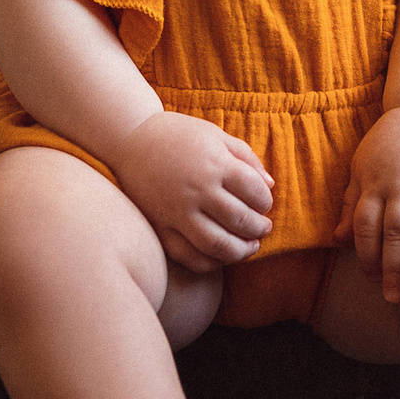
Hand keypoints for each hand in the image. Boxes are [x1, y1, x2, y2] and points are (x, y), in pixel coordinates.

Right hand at [112, 112, 274, 273]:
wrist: (128, 140)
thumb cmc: (178, 135)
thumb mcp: (215, 135)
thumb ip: (247, 158)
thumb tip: (270, 186)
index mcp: (214, 164)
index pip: (254, 191)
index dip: (266, 201)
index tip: (265, 203)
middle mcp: (197, 190)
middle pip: (240, 220)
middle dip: (260, 228)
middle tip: (264, 228)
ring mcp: (177, 212)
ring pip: (218, 245)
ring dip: (242, 250)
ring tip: (250, 245)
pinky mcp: (160, 227)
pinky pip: (189, 256)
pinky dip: (211, 263)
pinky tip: (222, 255)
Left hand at [343, 106, 399, 301]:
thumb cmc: (390, 141)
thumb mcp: (361, 167)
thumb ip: (351, 203)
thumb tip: (336, 240)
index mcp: (377, 184)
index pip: (366, 226)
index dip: (367, 255)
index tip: (373, 281)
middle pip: (397, 230)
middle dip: (395, 267)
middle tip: (395, 299)